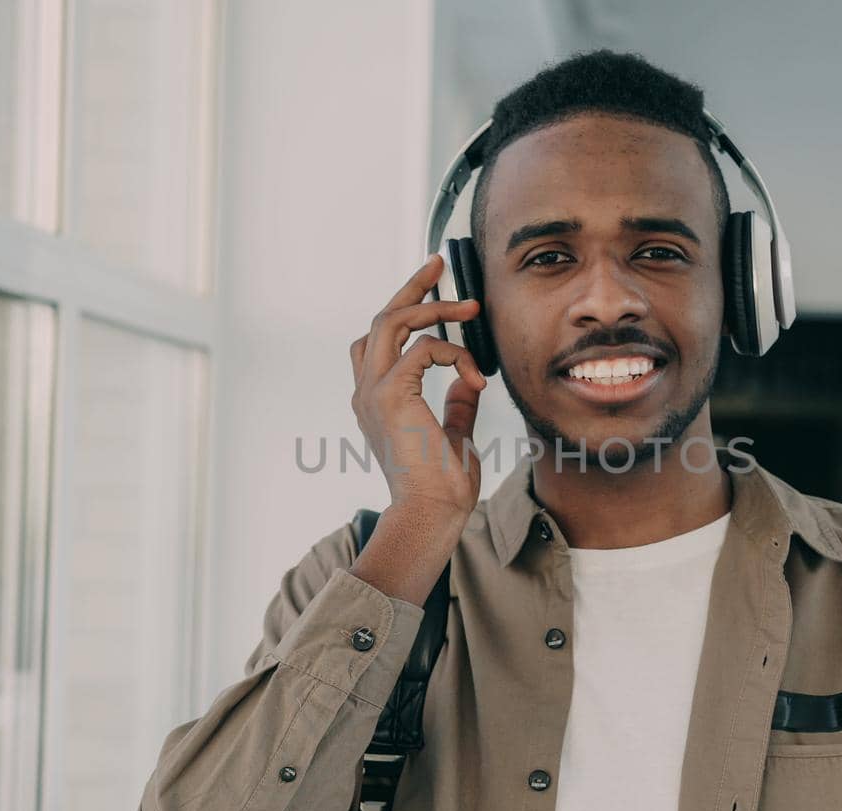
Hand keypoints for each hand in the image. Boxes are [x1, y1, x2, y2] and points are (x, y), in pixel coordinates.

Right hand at [349, 253, 488, 520]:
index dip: (404, 308)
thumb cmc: (442, 486)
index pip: (380, 340)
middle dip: (412, 287)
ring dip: (431, 306)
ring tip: (468, 306)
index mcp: (377, 400)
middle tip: (440, 263)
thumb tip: (468, 380)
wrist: (432, 516)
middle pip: (381, 319)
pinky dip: (452, 353)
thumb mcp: (454, 435)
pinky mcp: (390, 397)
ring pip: (391, 322)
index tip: (435, 286)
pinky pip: (421, 349)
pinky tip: (475, 376)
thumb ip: (456, 404)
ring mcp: (373, 393)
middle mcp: (367, 392)